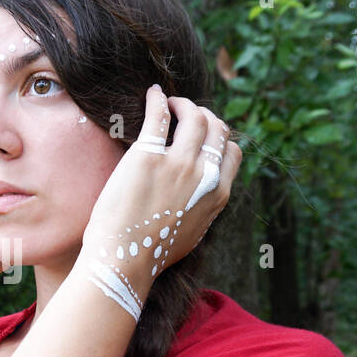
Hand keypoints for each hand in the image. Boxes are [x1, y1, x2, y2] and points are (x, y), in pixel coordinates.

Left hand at [79, 84, 240, 309]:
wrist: (124, 262)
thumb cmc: (150, 253)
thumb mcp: (192, 232)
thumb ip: (202, 208)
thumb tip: (199, 196)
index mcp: (218, 195)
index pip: (232, 152)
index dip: (220, 138)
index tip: (203, 134)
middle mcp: (204, 176)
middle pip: (217, 129)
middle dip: (205, 115)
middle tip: (185, 112)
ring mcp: (178, 164)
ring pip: (195, 116)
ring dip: (184, 104)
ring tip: (170, 103)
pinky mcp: (148, 156)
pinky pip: (159, 115)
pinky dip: (158, 99)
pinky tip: (152, 94)